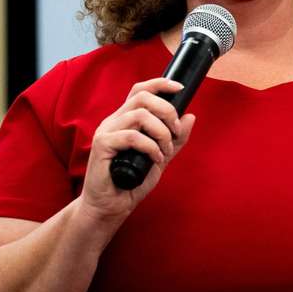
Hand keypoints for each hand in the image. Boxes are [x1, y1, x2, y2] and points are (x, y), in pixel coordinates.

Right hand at [78, 78, 195, 224]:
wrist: (111, 206)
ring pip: (139, 115)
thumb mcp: (161, 158)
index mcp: (125, 120)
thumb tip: (190, 116)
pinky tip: (155, 160)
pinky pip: (132, 136)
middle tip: (174, 133)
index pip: (140, 90)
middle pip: (142, 97)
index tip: (180, 89)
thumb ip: (175, 139)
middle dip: (166, 111)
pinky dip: (150, 147)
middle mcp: (114, 121)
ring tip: (165, 151)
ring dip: (161, 133)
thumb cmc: (132, 182)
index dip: (160, 84)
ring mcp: (106, 132)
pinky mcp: (102, 145)